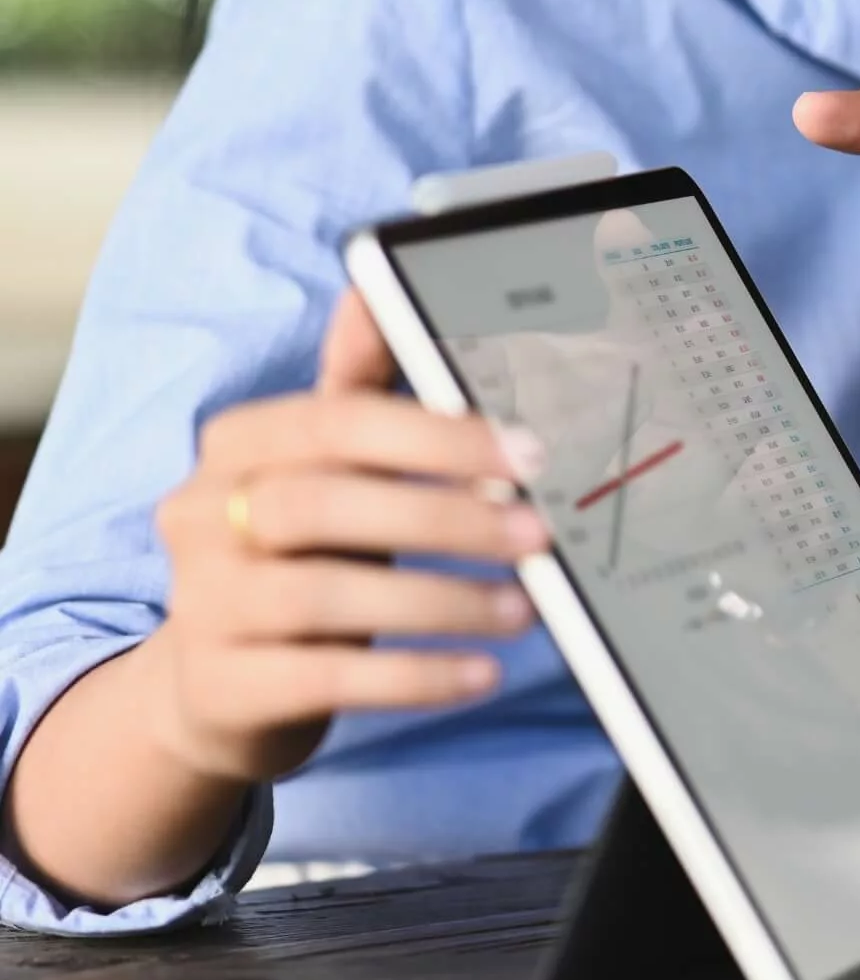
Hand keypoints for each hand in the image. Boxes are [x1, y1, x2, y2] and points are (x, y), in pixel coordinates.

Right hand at [151, 290, 550, 782]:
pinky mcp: (222, 688)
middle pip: (324, 505)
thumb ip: (356, 392)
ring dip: (441, 601)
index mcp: (236, 445)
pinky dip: (416, 678)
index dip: (436, 435)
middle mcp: (203, 517)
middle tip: (537, 533)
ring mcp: (203, 606)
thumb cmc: (295, 558)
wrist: (215, 690)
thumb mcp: (323, 476)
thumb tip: (375, 288)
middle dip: (445, 516)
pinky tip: (481, 672)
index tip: (528, 454)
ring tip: (522, 609)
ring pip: (323, 597)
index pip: (335, 422)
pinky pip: (328, 681)